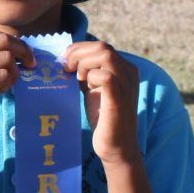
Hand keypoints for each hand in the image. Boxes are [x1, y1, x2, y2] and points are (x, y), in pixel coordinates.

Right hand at [0, 32, 34, 144]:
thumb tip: (16, 49)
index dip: (16, 43)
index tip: (26, 55)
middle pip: (4, 41)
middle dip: (23, 51)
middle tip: (31, 64)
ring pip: (7, 59)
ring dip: (13, 73)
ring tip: (2, 86)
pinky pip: (5, 76)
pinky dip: (6, 85)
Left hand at [65, 40, 139, 165]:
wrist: (115, 146)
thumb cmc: (103, 118)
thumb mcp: (93, 88)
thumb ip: (86, 72)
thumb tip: (66, 58)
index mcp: (124, 68)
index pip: (100, 46)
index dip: (79, 50)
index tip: (64, 62)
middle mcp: (129, 72)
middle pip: (102, 47)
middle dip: (78, 54)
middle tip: (66, 69)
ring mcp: (126, 84)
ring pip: (105, 55)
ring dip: (83, 63)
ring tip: (77, 79)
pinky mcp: (119, 97)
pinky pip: (105, 75)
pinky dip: (90, 77)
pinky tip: (85, 88)